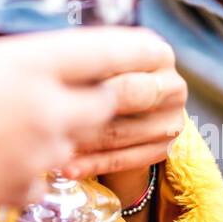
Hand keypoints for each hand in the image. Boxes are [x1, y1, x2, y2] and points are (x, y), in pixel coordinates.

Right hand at [0, 28, 178, 211]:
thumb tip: (4, 75)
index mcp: (31, 61)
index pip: (108, 49)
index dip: (143, 49)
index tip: (160, 50)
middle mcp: (50, 104)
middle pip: (123, 98)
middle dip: (154, 93)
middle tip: (175, 89)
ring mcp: (46, 150)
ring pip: (101, 139)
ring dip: (132, 133)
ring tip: (161, 128)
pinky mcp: (32, 187)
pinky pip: (57, 174)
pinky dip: (59, 167)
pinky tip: (55, 161)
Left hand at [60, 37, 186, 204]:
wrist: (126, 110)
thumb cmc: (100, 79)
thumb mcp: (97, 61)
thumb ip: (84, 59)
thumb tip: (48, 63)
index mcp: (157, 53)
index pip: (123, 58)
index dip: (90, 68)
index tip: (57, 79)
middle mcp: (174, 85)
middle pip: (127, 95)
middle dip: (87, 105)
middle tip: (51, 114)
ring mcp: (173, 121)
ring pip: (121, 133)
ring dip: (83, 141)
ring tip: (49, 144)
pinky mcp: (164, 151)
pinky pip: (124, 161)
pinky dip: (92, 164)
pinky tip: (67, 168)